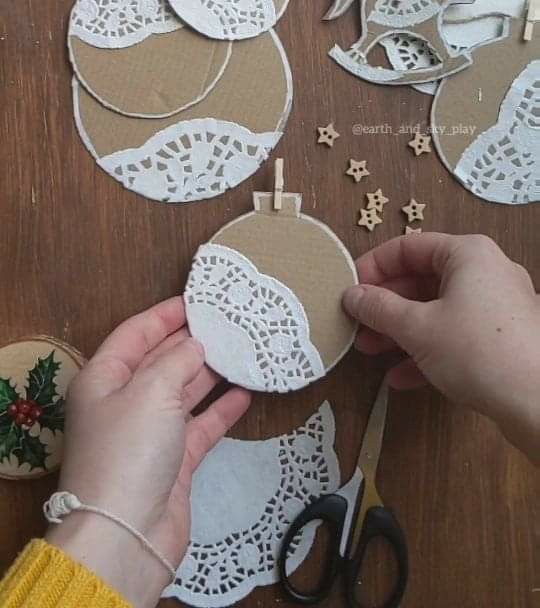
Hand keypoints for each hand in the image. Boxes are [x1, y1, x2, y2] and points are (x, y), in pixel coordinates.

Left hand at [46, 297, 250, 607]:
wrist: (127, 532)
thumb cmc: (128, 453)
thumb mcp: (151, 390)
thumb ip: (177, 360)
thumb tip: (195, 346)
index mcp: (103, 378)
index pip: (135, 333)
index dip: (164, 314)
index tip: (197, 299)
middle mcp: (123, 402)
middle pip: (160, 361)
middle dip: (192, 341)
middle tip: (228, 321)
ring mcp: (149, 433)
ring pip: (184, 391)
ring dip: (211, 372)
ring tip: (243, 349)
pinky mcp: (173, 460)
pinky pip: (200, 424)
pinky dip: (221, 408)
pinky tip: (246, 392)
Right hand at [343, 233, 538, 462]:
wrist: (538, 402)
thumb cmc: (477, 351)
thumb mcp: (417, 328)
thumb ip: (379, 308)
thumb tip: (352, 296)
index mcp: (467, 254)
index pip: (408, 246)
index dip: (373, 266)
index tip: (348, 289)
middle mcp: (486, 272)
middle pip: (422, 279)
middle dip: (385, 305)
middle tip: (356, 324)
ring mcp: (497, 307)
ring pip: (438, 310)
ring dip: (400, 331)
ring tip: (369, 352)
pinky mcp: (503, 339)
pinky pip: (456, 335)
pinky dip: (427, 351)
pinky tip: (401, 377)